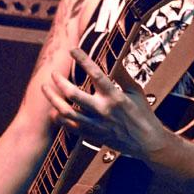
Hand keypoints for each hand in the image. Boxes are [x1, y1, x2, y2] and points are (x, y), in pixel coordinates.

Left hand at [41, 49, 167, 159]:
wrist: (147, 143)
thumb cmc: (143, 115)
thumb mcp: (137, 92)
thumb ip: (123, 76)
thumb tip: (114, 59)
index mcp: (115, 97)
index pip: (96, 74)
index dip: (83, 60)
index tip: (73, 50)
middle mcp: (103, 110)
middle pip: (73, 93)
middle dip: (59, 81)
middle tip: (53, 73)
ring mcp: (96, 124)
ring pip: (66, 112)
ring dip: (52, 99)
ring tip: (46, 89)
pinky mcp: (93, 135)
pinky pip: (70, 127)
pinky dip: (59, 118)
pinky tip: (53, 111)